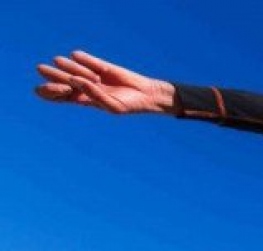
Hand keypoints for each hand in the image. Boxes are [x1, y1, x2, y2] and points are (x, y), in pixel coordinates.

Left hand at [35, 51, 174, 114]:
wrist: (146, 94)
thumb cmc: (129, 104)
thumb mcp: (111, 105)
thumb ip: (92, 93)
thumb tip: (74, 78)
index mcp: (82, 100)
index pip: (59, 96)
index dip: (50, 91)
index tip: (48, 88)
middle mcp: (83, 87)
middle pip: (61, 79)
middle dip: (50, 74)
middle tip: (40, 68)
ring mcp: (91, 74)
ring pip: (71, 67)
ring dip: (68, 66)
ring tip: (65, 64)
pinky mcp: (100, 65)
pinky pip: (85, 58)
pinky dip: (84, 58)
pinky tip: (84, 60)